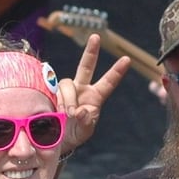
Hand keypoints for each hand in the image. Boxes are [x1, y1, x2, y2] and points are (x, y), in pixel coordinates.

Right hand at [57, 33, 130, 155]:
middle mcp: (80, 88)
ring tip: (69, 114)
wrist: (57, 140)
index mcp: (94, 97)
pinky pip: (53, 92)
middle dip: (91, 51)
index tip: (127, 59)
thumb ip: (86, 122)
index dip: (117, 71)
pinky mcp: (51, 93)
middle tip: (96, 37)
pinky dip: (57, 102)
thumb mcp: (85, 131)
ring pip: (67, 84)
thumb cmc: (75, 134)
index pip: (108, 82)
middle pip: (85, 66)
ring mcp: (65, 90)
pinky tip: (57, 112)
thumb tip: (80, 111)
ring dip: (68, 99)